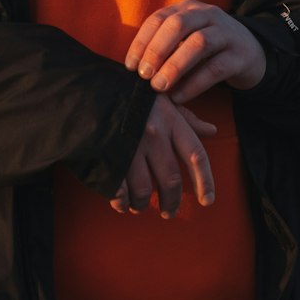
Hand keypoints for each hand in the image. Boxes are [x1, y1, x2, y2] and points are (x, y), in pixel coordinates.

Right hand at [111, 94, 216, 218]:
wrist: (88, 88)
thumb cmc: (130, 94)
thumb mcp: (161, 99)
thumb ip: (187, 118)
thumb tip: (212, 130)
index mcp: (170, 119)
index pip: (196, 156)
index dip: (205, 181)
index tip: (207, 201)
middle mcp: (153, 134)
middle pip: (170, 180)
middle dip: (172, 202)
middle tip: (169, 212)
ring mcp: (129, 147)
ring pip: (144, 190)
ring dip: (143, 204)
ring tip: (140, 206)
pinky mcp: (107, 157)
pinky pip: (119, 190)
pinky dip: (122, 202)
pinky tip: (122, 203)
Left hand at [125, 0, 266, 102]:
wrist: (252, 55)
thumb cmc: (208, 50)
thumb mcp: (185, 42)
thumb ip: (165, 48)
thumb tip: (135, 69)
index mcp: (188, 9)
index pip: (159, 18)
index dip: (142, 41)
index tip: (130, 66)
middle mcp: (208, 15)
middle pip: (178, 25)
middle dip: (156, 50)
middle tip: (143, 75)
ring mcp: (226, 33)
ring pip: (198, 43)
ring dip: (174, 66)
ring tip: (159, 87)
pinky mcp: (240, 56)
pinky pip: (215, 68)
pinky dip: (194, 83)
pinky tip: (180, 96)